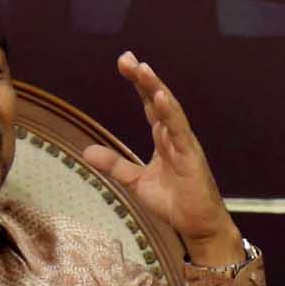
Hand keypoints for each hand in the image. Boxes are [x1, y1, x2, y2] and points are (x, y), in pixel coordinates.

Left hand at [79, 52, 245, 265]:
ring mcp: (185, 144)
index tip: (125, 63)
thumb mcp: (136, 182)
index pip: (149, 106)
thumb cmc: (176, 203)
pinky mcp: (191, 157)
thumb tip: (87, 151)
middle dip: (144, 79)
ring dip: (156, 88)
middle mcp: (175, 137)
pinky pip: (179, 130)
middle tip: (127, 58)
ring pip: (169, 110)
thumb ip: (115, 165)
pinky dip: (169, 113)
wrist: (198, 227)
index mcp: (164, 140)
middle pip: (158, 101)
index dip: (139, 84)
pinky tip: (159, 97)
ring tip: (143, 70)